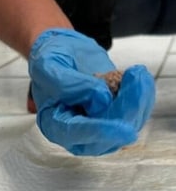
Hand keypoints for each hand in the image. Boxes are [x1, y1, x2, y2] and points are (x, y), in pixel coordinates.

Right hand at [28, 28, 154, 155]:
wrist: (68, 54)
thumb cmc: (52, 60)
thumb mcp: (48, 65)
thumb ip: (67, 84)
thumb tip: (100, 99)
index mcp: (53, 123)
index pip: (74, 133)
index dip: (98, 132)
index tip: (123, 129)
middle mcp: (77, 133)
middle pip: (107, 136)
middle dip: (127, 110)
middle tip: (136, 78)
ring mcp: (99, 128)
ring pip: (127, 126)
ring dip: (138, 99)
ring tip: (136, 73)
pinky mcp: (117, 119)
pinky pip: (137, 114)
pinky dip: (142, 96)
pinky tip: (136, 77)